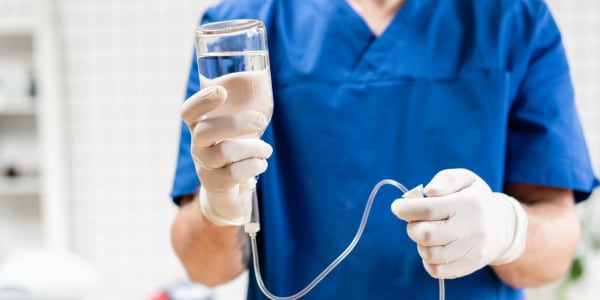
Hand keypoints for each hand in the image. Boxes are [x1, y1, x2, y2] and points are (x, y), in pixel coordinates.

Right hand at [181, 85, 272, 225]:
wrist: (228, 193)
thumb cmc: (235, 152)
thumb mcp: (234, 131)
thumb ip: (241, 110)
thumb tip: (263, 78)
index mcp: (199, 127)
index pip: (189, 112)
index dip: (202, 101)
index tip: (221, 91)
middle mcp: (197, 146)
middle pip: (206, 131)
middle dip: (237, 123)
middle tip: (261, 120)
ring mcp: (204, 166)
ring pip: (226, 152)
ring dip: (254, 147)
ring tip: (266, 149)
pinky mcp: (216, 184)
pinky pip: (236, 172)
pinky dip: (255, 165)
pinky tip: (260, 164)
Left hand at [391, 169, 527, 278]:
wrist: (503, 226)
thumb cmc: (475, 199)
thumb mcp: (465, 179)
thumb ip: (445, 180)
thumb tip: (428, 191)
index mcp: (469, 204)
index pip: (429, 209)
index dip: (406, 209)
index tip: (397, 207)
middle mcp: (472, 229)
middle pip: (425, 234)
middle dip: (412, 227)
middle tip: (415, 220)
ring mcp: (472, 251)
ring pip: (429, 254)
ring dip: (420, 243)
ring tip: (428, 232)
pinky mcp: (469, 266)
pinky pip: (437, 270)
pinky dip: (428, 260)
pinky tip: (434, 247)